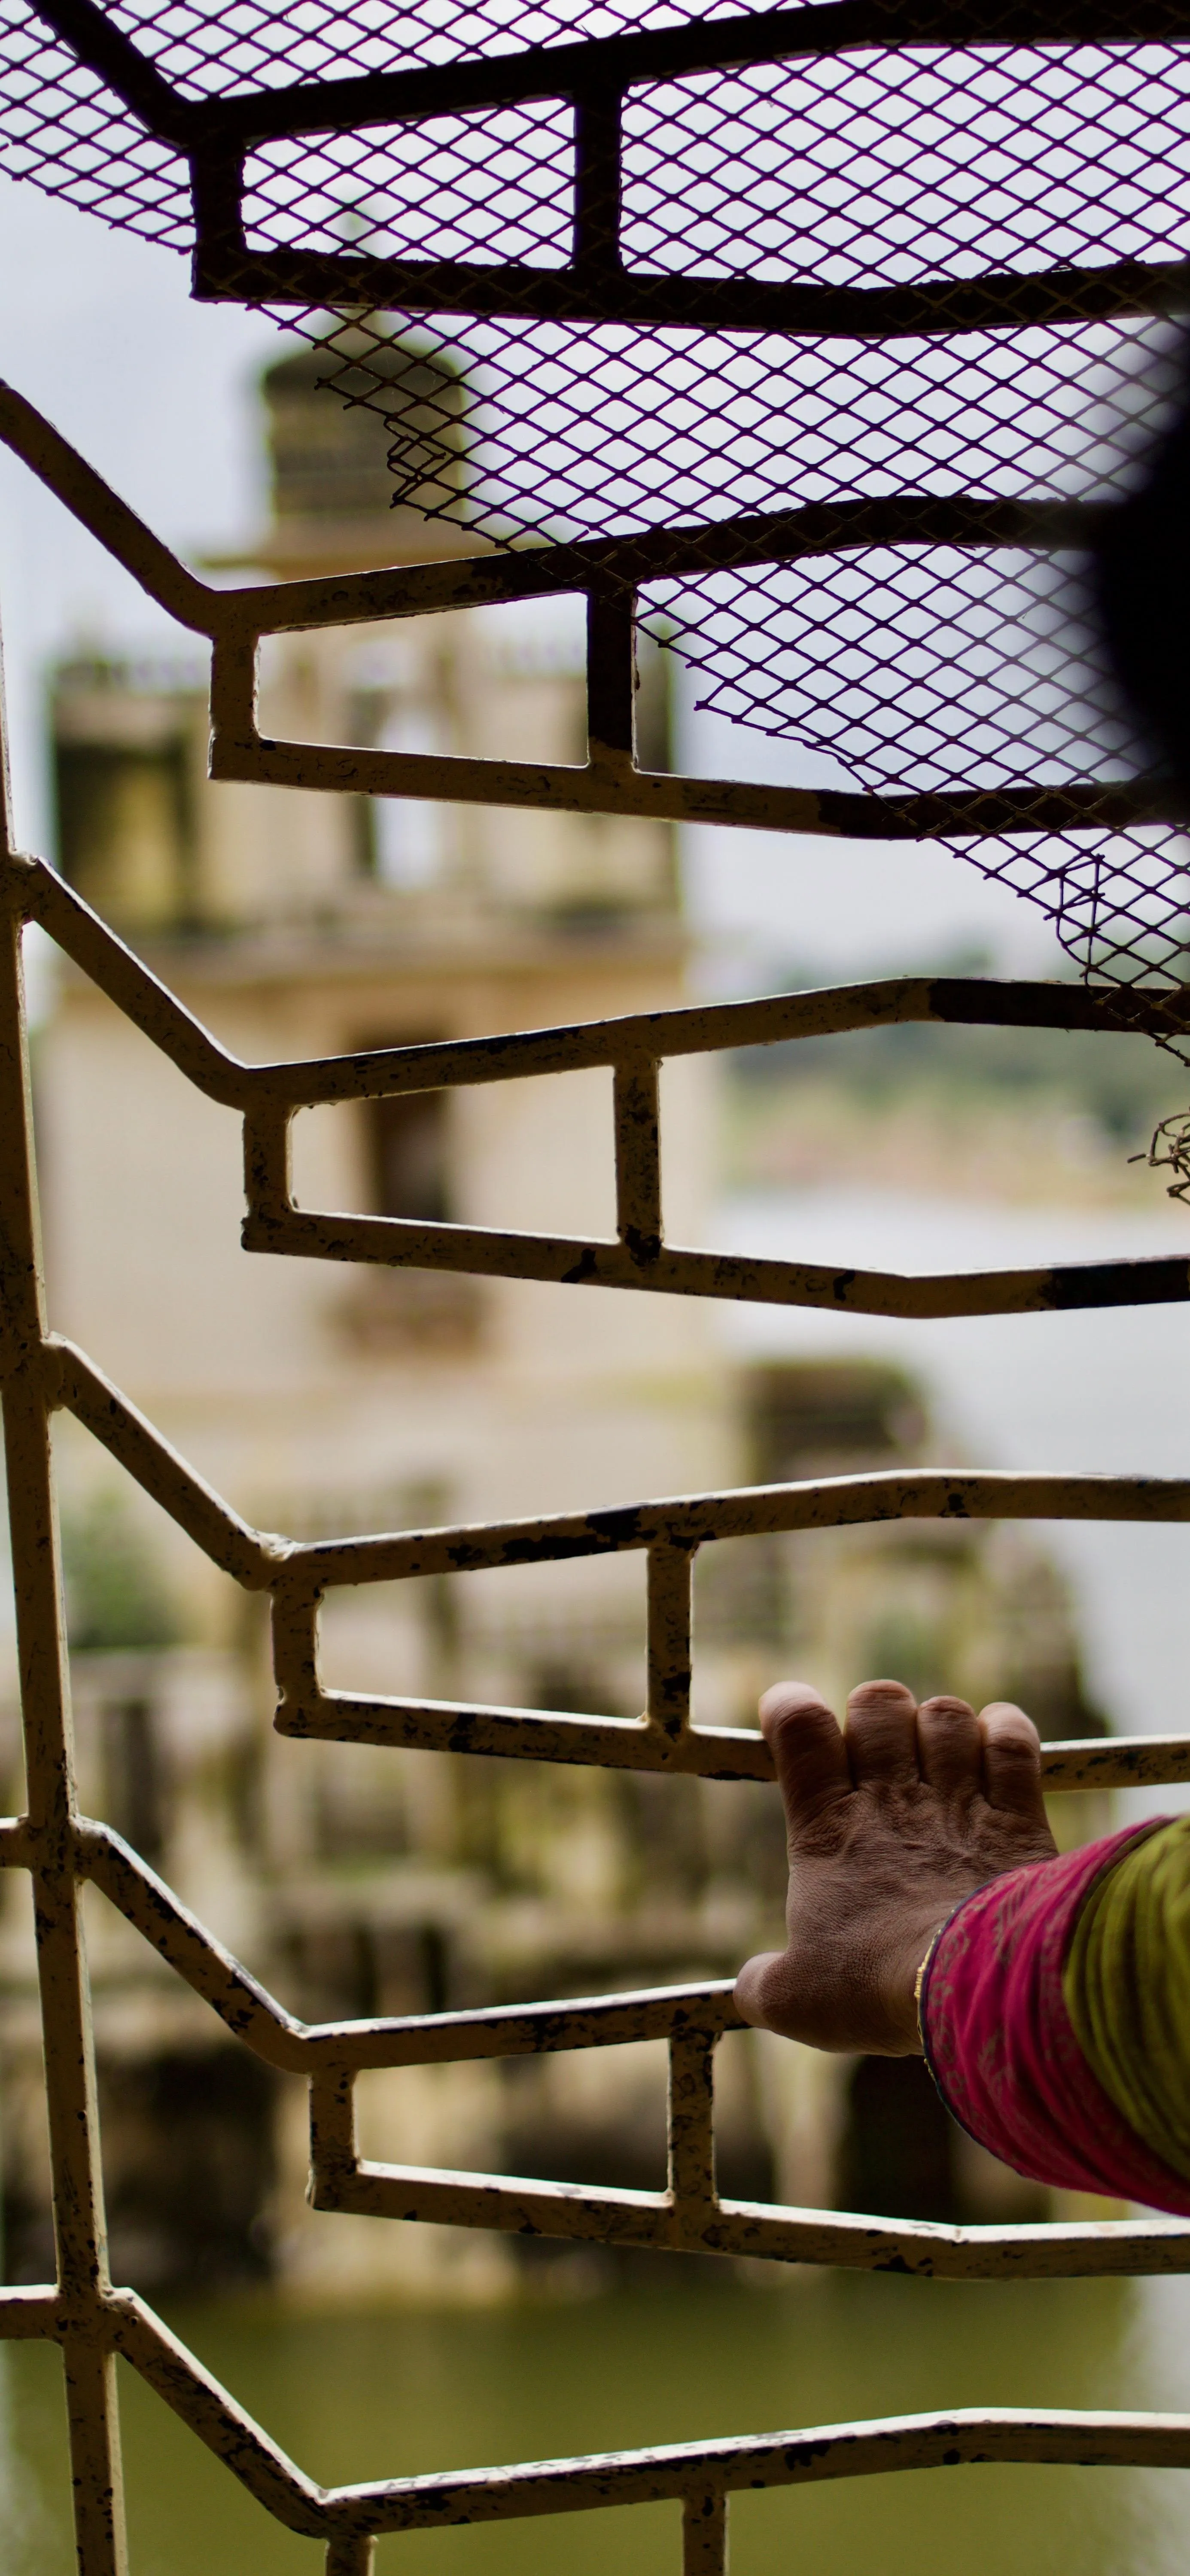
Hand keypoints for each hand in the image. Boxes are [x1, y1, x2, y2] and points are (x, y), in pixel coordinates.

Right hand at [734, 1677, 1056, 2054]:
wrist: (974, 1986)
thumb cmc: (876, 1988)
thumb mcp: (797, 2001)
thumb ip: (764, 1985)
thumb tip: (752, 1987)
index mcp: (827, 1828)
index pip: (800, 1728)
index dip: (789, 1707)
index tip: (789, 1712)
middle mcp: (892, 1797)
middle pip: (877, 1702)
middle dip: (875, 1712)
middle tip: (880, 1750)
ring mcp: (959, 1800)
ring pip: (945, 1714)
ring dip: (939, 1725)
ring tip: (941, 1757)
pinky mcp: (1018, 1817)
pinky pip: (1013, 1741)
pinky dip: (1005, 1731)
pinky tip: (997, 1744)